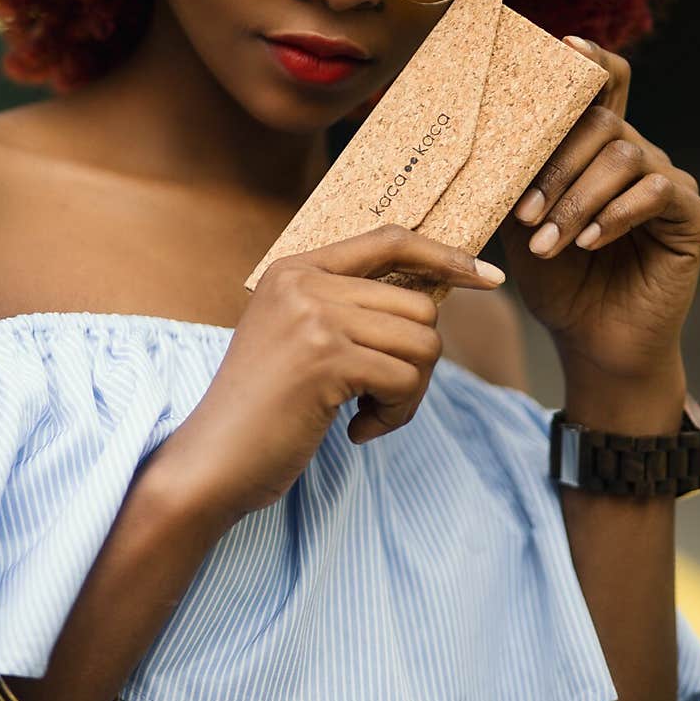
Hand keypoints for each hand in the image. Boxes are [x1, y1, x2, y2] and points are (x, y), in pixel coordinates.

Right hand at [159, 225, 504, 524]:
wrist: (211, 461)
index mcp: (296, 268)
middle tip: (383, 398)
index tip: (488, 276)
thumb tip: (434, 298)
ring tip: (367, 415)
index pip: (390, 239)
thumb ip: (350, 310)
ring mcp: (314, 315)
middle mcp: (304, 281)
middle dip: (418, 362)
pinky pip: (405, 379)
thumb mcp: (299, 340)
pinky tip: (356, 431)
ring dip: (410, 393)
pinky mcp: (326, 357)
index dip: (445, 254)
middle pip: (420, 304)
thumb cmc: (263, 411)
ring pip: (423, 342)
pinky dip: (394, 415)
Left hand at [497, 36, 699, 400]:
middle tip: (524, 215)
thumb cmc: (555, 281)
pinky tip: (590, 242)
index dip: (591, 61)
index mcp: (597, 150)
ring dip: (576, 199)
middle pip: (602, 122)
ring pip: (624, 155)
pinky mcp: (692, 216)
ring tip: (548, 243)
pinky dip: (616, 213)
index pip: (604, 88)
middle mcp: (637, 155)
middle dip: (555, 166)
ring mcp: (668, 182)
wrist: (591, 341)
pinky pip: (657, 191)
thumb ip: (517, 177)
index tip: (565, 44)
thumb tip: (485, 135)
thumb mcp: (521, 223)